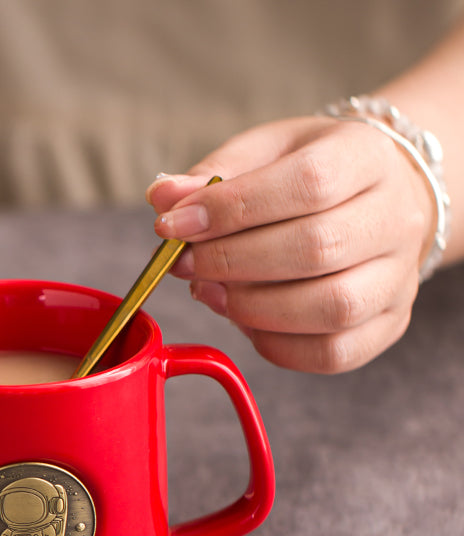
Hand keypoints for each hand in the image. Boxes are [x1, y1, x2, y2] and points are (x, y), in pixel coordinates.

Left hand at [146, 116, 434, 372]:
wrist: (379, 200)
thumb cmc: (312, 176)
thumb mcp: (265, 153)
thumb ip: (216, 175)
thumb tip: (164, 198)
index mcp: (366, 159)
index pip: (308, 183)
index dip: (232, 209)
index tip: (174, 224)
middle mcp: (396, 220)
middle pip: (317, 248)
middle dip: (231, 262)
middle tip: (185, 264)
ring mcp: (398, 279)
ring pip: (330, 308)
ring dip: (251, 308)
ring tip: (210, 292)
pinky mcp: (389, 324)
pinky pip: (332, 353)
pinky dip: (276, 346)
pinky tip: (244, 321)